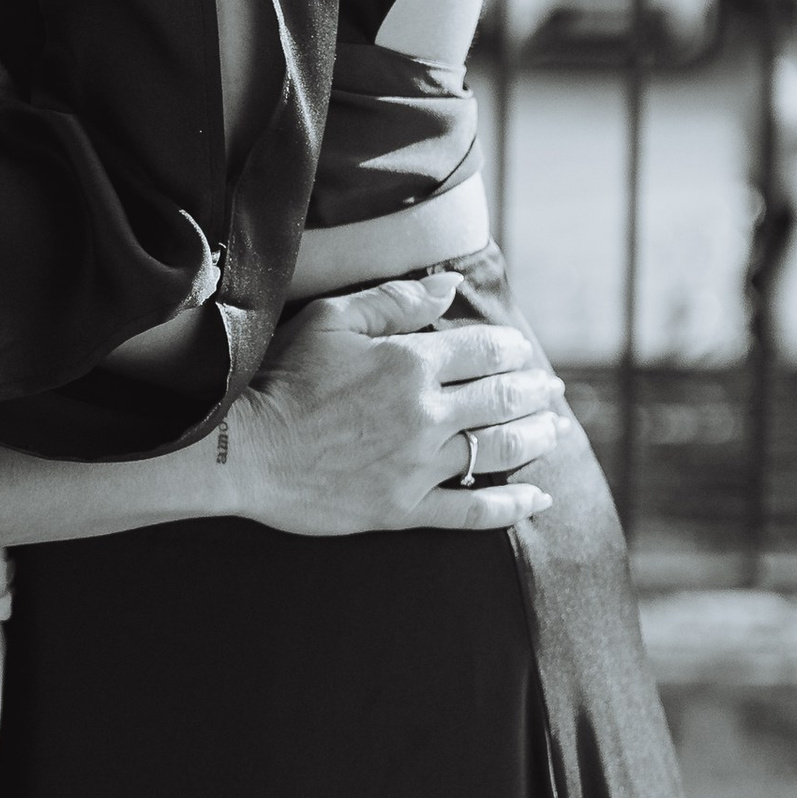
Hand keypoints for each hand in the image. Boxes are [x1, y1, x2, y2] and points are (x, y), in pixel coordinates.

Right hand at [218, 272, 566, 535]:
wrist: (243, 451)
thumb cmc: (281, 380)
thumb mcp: (330, 321)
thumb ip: (394, 302)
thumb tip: (449, 285)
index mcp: (411, 363)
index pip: (484, 351)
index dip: (510, 349)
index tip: (521, 353)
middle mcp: (426, 414)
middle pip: (502, 399)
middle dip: (534, 392)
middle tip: (552, 392)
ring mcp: (419, 466)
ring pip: (498, 450)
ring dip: (535, 438)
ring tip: (553, 432)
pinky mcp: (405, 509)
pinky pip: (473, 511)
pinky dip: (512, 506)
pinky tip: (539, 499)